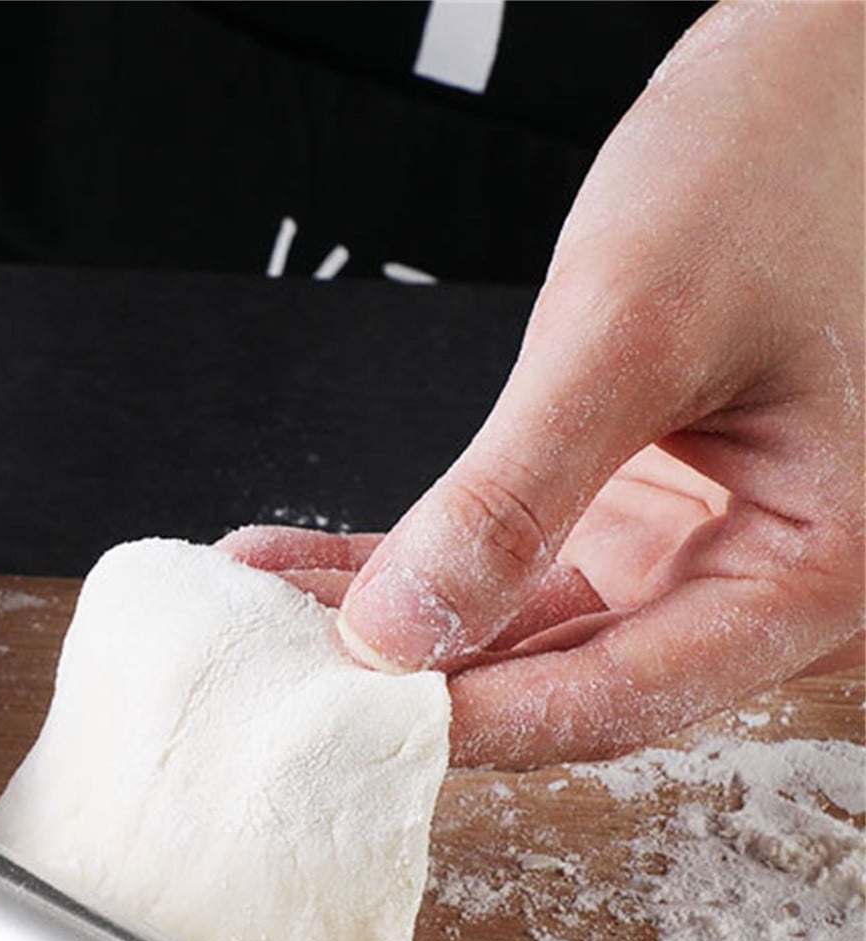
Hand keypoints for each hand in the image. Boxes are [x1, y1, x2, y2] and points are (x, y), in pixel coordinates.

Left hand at [255, 0, 863, 768]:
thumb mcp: (632, 329)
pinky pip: (499, 558)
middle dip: (414, 679)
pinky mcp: (623, 509)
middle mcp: (753, 577)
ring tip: (263, 622)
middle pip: (559, 674)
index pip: (623, 695)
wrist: (811, 76)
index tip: (364, 732)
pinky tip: (297, 563)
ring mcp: (680, 547)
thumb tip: (398, 633)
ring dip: (385, 621)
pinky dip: (400, 560)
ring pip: (510, 622)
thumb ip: (514, 493)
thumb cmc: (777, 163)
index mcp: (816, 568)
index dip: (484, 722)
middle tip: (291, 688)